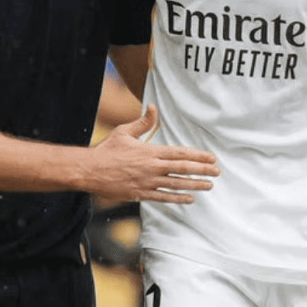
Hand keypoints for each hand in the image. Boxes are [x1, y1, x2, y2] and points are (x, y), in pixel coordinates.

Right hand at [88, 105, 219, 204]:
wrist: (89, 170)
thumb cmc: (106, 150)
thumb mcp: (125, 132)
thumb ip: (143, 122)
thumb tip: (153, 107)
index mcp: (150, 151)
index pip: (180, 153)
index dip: (198, 156)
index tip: (212, 157)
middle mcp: (152, 167)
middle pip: (183, 168)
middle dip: (202, 170)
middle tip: (217, 172)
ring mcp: (147, 182)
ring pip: (176, 184)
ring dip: (195, 185)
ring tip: (209, 185)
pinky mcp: (140, 194)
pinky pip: (163, 197)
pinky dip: (178, 199)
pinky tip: (190, 199)